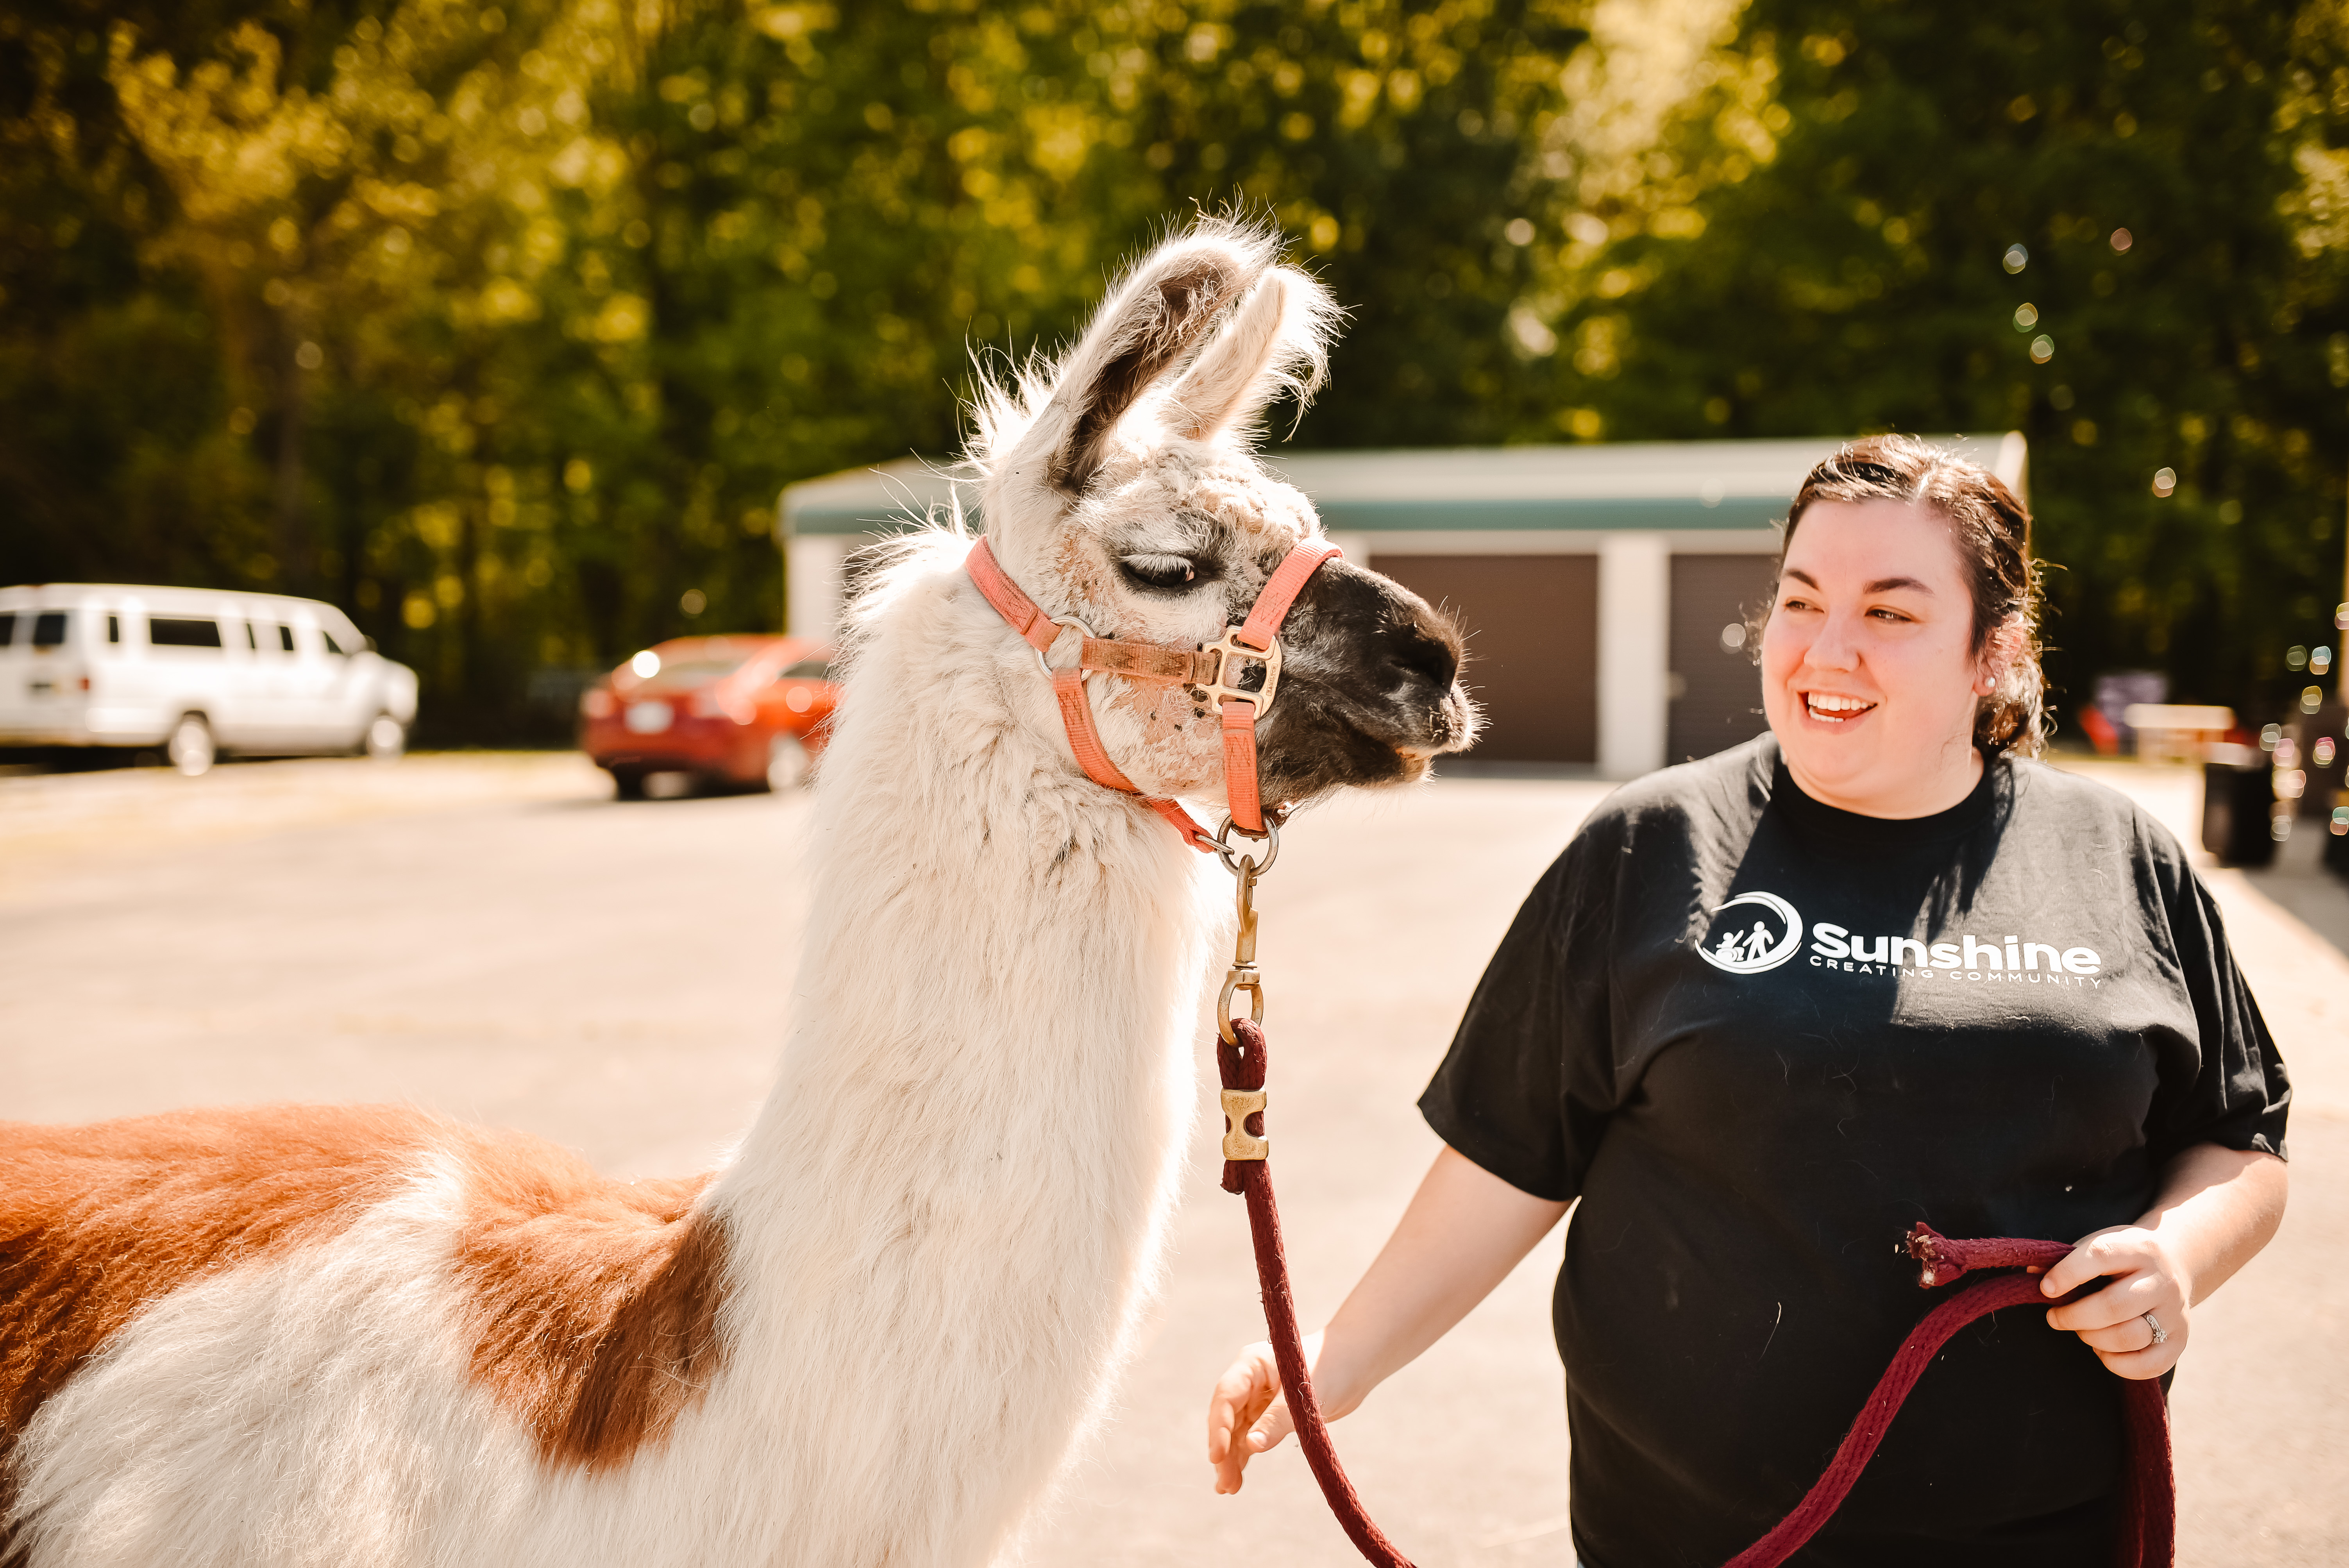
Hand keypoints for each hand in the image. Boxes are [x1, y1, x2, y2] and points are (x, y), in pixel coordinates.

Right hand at [1206, 1330, 1323, 1493]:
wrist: (1355, 1365)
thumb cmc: (1332, 1368)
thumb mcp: (1305, 1397)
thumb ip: (1277, 1420)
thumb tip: (1251, 1445)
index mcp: (1252, 1364)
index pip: (1227, 1396)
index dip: (1219, 1427)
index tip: (1217, 1456)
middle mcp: (1249, 1380)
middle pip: (1227, 1417)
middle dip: (1224, 1450)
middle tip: (1225, 1485)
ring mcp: (1256, 1397)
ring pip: (1236, 1431)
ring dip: (1231, 1458)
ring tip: (1228, 1488)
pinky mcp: (1267, 1413)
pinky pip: (1250, 1436)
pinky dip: (1244, 1455)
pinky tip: (1237, 1478)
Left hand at [2039, 1225, 2190, 1378]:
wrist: (2175, 1263)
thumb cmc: (2121, 1258)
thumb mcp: (2097, 1244)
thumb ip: (2065, 1259)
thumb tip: (2030, 1274)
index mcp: (2137, 1249)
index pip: (2101, 1256)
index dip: (2067, 1274)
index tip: (2045, 1289)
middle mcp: (2161, 1281)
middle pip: (2114, 1307)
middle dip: (2074, 1317)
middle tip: (2055, 1317)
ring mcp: (2175, 1313)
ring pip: (2130, 1337)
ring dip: (2093, 1339)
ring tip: (2082, 1331)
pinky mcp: (2180, 1341)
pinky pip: (2148, 1365)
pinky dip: (2116, 1364)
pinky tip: (2103, 1350)